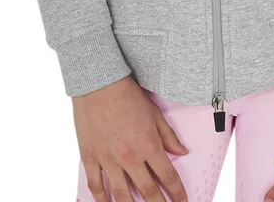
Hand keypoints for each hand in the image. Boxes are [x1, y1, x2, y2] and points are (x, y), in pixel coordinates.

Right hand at [73, 74, 190, 201]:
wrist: (99, 83)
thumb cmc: (128, 95)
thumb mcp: (154, 113)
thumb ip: (168, 136)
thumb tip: (182, 152)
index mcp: (148, 145)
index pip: (168, 177)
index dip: (177, 192)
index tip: (182, 201)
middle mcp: (129, 157)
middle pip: (148, 191)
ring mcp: (108, 160)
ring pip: (121, 195)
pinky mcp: (90, 157)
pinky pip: (95, 185)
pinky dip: (101, 199)